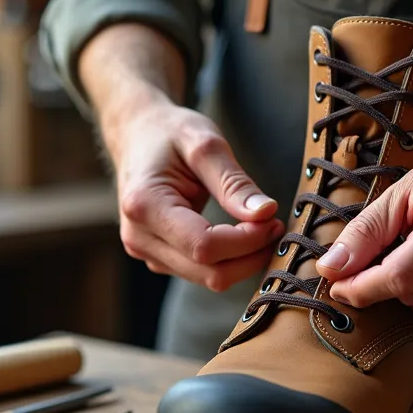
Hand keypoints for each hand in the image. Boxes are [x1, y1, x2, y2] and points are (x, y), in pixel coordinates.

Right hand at [106, 98, 282, 291]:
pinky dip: (228, 260)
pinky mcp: (157, 257)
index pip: (204, 246)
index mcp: (145, 206)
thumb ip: (235, 183)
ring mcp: (145, 252)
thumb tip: (266, 213)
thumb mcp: (205, 145)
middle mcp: (139, 237)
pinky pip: (201, 272)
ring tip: (261, 227)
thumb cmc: (169, 133)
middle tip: (275, 225)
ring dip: (242, 261)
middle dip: (250, 255)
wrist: (136, 135)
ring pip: (207, 278)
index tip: (274, 219)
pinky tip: (241, 235)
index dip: (247, 241)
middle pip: (208, 272)